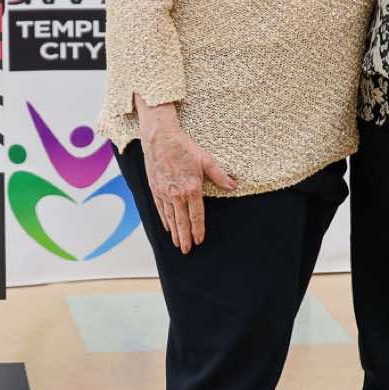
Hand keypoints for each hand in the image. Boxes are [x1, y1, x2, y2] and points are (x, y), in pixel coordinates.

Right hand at [143, 123, 236, 253]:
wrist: (160, 138)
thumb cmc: (183, 147)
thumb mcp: (206, 159)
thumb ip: (219, 175)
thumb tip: (233, 186)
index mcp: (191, 188)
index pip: (196, 215)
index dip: (198, 229)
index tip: (199, 240)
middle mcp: (177, 194)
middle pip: (182, 221)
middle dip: (185, 237)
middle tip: (187, 251)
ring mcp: (164, 192)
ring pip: (170, 217)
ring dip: (175, 232)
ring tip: (178, 244)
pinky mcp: (155, 189)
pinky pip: (160, 209)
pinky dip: (164, 220)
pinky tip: (167, 228)